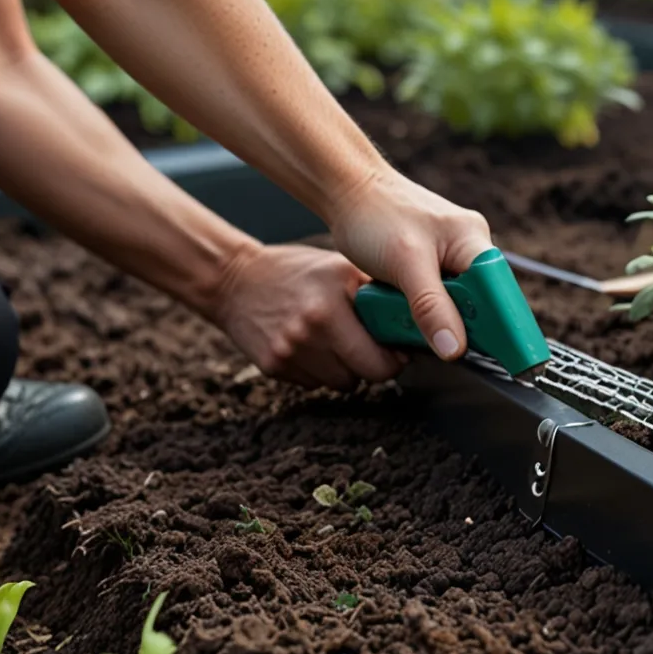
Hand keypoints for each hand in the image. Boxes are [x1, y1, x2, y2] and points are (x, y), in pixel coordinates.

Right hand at [211, 244, 403, 390]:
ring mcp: (291, 348)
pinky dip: (318, 371)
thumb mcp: (340, 269)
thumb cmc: (297, 273)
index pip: (383, 355)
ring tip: (335, 342)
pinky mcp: (273, 366)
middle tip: (369, 350)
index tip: (395, 350)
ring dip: (346, 370)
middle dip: (374, 367)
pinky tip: (310, 346)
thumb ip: (375, 293)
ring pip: (342, 385)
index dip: (395, 356)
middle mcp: (313, 324)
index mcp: (335, 297)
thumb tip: (417, 321)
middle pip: (367, 375)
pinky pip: (314, 385)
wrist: (235, 280)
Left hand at [326, 168, 493, 360]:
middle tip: (442, 344)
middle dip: (462, 326)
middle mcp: (469, 249)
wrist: (347, 191)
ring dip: (437, 319)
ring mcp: (450, 258)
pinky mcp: (431, 266)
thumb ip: (431, 307)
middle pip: (482, 304)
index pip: (501, 294)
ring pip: (458, 305)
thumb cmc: (375, 215)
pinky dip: (424, 312)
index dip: (507, 328)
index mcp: (474, 241)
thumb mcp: (405, 263)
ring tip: (410, 318)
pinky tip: (404, 311)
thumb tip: (454, 348)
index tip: (514, 360)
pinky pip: (438, 299)